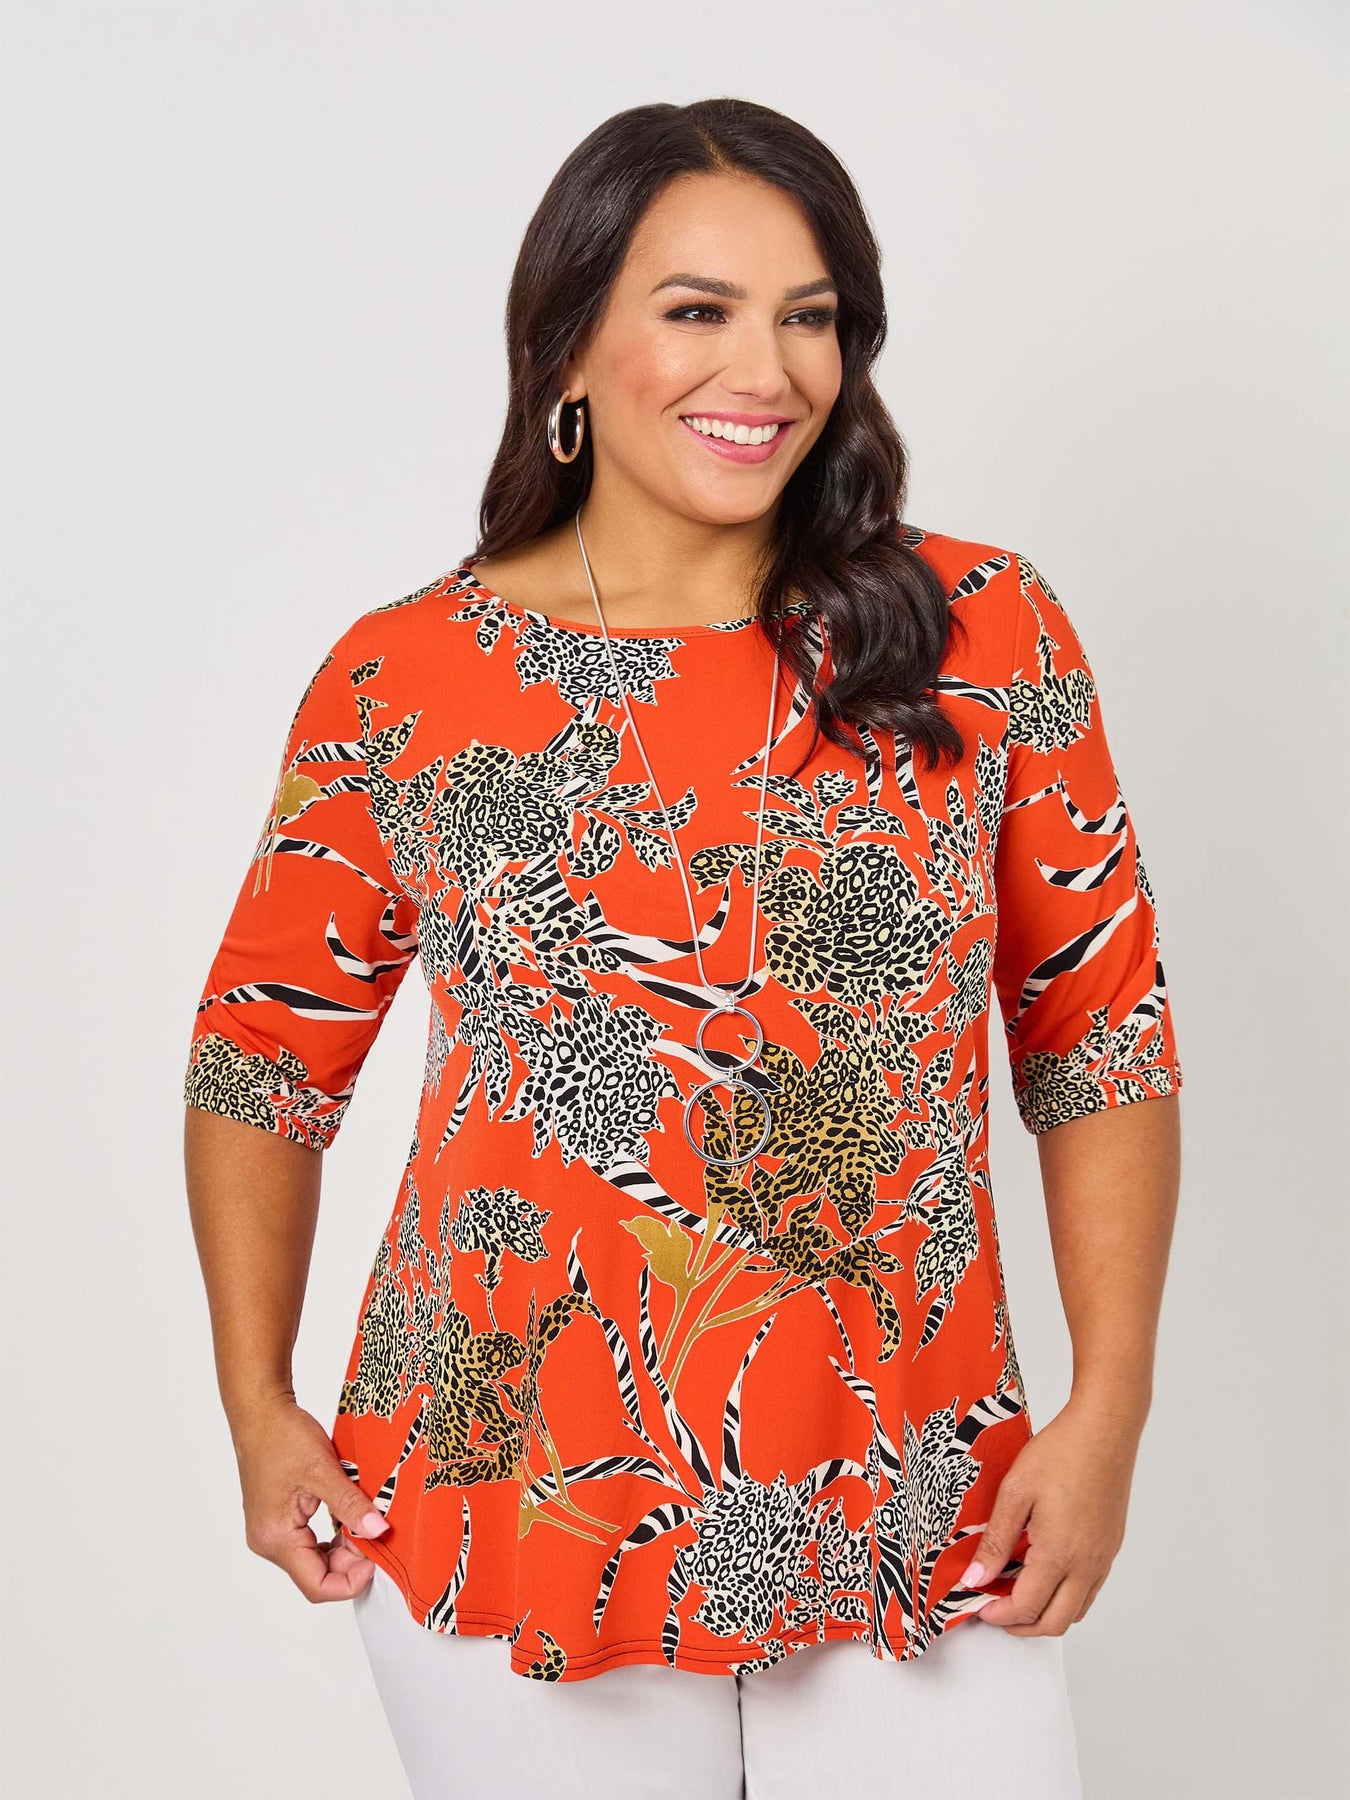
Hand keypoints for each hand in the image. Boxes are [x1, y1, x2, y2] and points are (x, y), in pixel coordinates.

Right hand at [231, 1391, 386, 1602]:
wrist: (260, 1412)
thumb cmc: (281, 1435)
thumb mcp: (323, 1469)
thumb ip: (350, 1505)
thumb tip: (377, 1531)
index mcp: (275, 1538)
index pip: (316, 1585)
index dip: (351, 1581)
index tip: (378, 1560)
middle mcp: (269, 1542)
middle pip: (317, 1575)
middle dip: (351, 1562)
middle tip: (376, 1534)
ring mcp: (272, 1532)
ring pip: (315, 1559)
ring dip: (344, 1548)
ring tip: (366, 1522)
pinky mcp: (279, 1520)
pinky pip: (310, 1542)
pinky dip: (334, 1535)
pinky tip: (350, 1516)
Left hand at [960, 1396, 1142, 1635]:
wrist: (1104, 1428)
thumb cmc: (1061, 1452)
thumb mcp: (1015, 1492)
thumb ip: (996, 1541)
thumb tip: (977, 1578)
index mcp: (1060, 1555)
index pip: (1027, 1608)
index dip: (999, 1615)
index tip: (978, 1605)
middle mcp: (1087, 1565)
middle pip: (1055, 1623)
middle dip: (1021, 1625)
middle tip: (995, 1609)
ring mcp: (1103, 1558)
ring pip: (1076, 1611)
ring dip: (1045, 1612)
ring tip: (1016, 1590)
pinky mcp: (1111, 1546)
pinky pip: (1090, 1589)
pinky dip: (1066, 1595)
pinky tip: (1044, 1571)